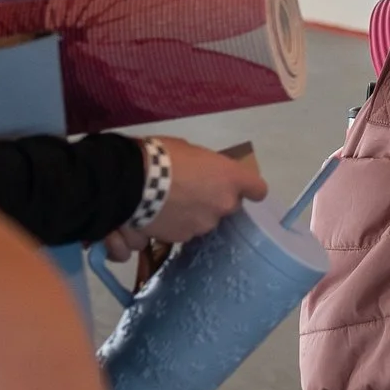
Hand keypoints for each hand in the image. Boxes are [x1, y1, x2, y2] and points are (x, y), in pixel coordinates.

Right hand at [103, 136, 264, 259]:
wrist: (131, 182)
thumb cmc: (163, 156)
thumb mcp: (191, 151)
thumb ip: (206, 168)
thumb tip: (204, 176)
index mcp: (230, 178)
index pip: (258, 189)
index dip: (250, 189)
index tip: (244, 189)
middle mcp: (223, 205)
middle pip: (228, 206)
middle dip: (215, 200)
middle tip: (193, 191)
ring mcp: (204, 225)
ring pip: (205, 220)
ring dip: (194, 214)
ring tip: (171, 203)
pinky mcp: (183, 238)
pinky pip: (185, 231)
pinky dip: (176, 225)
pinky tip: (160, 215)